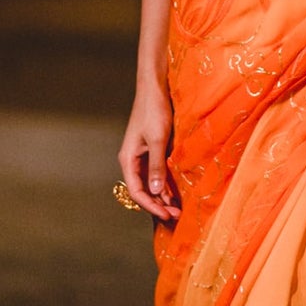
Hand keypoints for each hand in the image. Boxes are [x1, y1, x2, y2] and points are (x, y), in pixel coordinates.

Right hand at [118, 84, 178, 221]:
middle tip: (176, 216)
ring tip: (177, 210)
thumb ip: (157, 166)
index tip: (166, 215)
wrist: (155, 88)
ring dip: (162, 197)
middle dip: (157, 205)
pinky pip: (157, 174)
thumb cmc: (154, 110)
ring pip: (150, 184)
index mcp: (128, 159)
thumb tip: (157, 192)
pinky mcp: (152, 151)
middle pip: (142, 191)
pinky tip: (176, 193)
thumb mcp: (158, 139)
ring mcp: (142, 156)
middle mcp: (132, 161)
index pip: (136, 191)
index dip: (151, 206)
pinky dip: (165, 185)